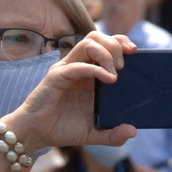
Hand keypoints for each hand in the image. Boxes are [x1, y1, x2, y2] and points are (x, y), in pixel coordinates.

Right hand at [7, 31, 136, 151]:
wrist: (36, 134)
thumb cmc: (62, 128)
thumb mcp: (94, 133)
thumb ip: (113, 135)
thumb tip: (132, 131)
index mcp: (88, 73)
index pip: (105, 44)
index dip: (120, 42)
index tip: (134, 51)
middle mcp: (78, 66)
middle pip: (97, 37)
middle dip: (115, 45)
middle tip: (124, 66)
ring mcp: (67, 69)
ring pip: (87, 43)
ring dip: (106, 54)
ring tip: (115, 74)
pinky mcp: (57, 76)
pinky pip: (77, 65)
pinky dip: (95, 68)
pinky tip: (108, 79)